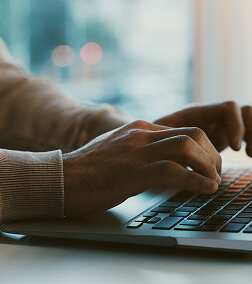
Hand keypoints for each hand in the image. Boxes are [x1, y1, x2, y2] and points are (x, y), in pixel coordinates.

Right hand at [63, 120, 221, 216]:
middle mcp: (141, 135)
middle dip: (212, 155)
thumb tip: (166, 159)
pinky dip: (195, 181)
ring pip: (186, 148)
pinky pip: (173, 171)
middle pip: (192, 134)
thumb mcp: (121, 150)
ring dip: (208, 166)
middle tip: (216, 173)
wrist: (62, 177)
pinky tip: (206, 189)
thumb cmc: (91, 169)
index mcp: (140, 129)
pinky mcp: (132, 172)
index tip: (210, 164)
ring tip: (214, 182)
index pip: (184, 130)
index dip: (205, 147)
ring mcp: (136, 152)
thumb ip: (143, 149)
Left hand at [154, 101, 251, 155]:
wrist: (153, 141)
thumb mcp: (161, 139)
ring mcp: (219, 125)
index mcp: (198, 113)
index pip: (228, 108)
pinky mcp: (222, 136)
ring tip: (251, 155)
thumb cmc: (153, 139)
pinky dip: (250, 140)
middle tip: (250, 153)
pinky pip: (245, 133)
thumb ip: (171, 140)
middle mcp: (211, 116)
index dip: (235, 126)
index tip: (234, 148)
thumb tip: (182, 153)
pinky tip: (249, 155)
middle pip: (244, 111)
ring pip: (248, 120)